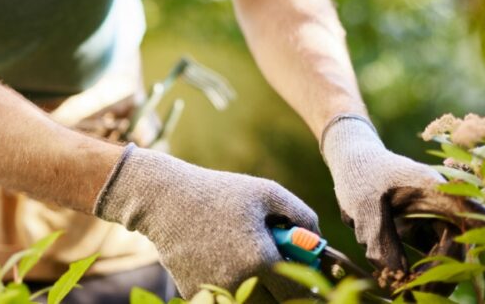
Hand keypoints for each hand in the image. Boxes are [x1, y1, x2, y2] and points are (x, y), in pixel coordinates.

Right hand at [94, 144, 318, 301]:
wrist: (165, 200)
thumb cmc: (219, 192)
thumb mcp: (266, 193)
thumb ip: (301, 215)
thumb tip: (319, 241)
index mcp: (261, 259)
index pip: (299, 295)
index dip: (310, 289)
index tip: (310, 279)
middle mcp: (239, 283)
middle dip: (284, 293)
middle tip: (280, 270)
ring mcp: (216, 292)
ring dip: (261, 293)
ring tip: (254, 265)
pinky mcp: (197, 294)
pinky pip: (227, 301)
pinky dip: (235, 290)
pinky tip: (227, 263)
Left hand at [321, 115, 458, 271]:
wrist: (350, 158)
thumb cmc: (359, 173)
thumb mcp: (363, 204)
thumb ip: (380, 238)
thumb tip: (396, 274)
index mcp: (434, 189)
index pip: (467, 219)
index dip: (459, 249)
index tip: (437, 273)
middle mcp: (441, 202)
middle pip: (456, 243)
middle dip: (438, 270)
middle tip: (411, 287)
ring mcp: (434, 214)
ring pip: (444, 250)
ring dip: (427, 270)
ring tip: (401, 283)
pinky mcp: (423, 223)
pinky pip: (430, 250)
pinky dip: (418, 264)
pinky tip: (396, 274)